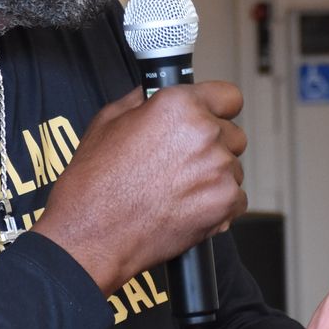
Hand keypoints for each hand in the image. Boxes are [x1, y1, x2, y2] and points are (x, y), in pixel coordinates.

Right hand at [35, 82, 247, 293]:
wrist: (92, 234)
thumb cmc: (95, 184)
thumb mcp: (108, 121)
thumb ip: (143, 101)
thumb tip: (156, 94)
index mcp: (179, 106)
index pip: (228, 96)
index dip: (216, 109)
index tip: (211, 118)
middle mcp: (204, 133)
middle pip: (233, 134)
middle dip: (214, 146)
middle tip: (183, 163)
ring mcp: (218, 170)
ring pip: (233, 168)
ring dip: (215, 177)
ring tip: (178, 189)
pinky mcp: (224, 203)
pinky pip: (236, 199)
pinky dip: (218, 205)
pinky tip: (187, 207)